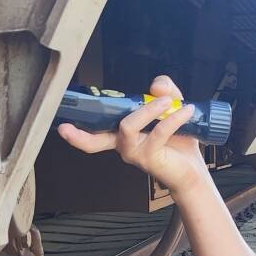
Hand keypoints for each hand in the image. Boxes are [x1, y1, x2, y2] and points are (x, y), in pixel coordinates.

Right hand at [56, 74, 207, 196]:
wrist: (193, 170)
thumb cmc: (178, 142)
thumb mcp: (171, 108)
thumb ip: (164, 92)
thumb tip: (157, 85)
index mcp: (122, 133)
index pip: (94, 132)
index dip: (77, 131)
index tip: (62, 126)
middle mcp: (123, 145)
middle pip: (95, 140)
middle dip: (80, 135)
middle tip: (67, 128)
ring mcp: (134, 153)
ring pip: (128, 125)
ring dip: (149, 109)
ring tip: (170, 102)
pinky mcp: (150, 158)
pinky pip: (157, 132)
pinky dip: (172, 118)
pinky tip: (186, 112)